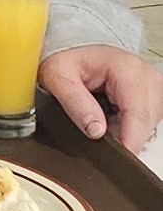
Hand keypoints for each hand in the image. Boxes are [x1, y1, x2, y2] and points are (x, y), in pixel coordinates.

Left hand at [43, 45, 162, 150]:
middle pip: (146, 122)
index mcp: (127, 68)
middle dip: (123, 134)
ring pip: (148, 124)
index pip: (138, 114)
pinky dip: (128, 125)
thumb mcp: (57, 77)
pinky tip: (111, 116)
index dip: (129, 139)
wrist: (72, 53)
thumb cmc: (65, 61)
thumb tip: (95, 130)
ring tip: (100, 116)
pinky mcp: (153, 94)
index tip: (118, 156)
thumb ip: (74, 102)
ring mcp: (153, 85)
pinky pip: (146, 121)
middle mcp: (146, 75)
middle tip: (95, 130)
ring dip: (125, 129)